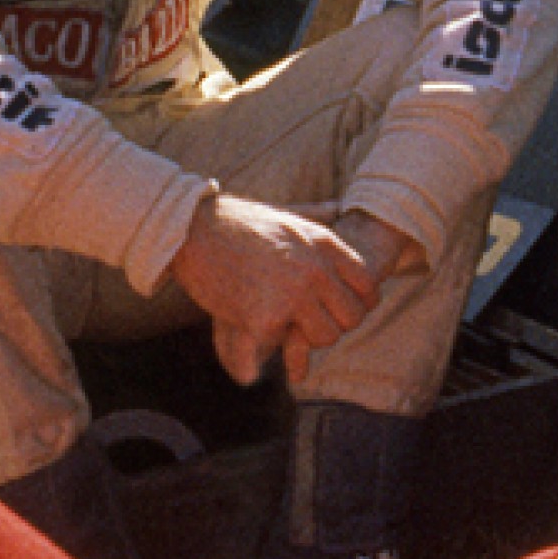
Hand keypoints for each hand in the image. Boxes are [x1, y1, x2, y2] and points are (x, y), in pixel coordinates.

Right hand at [168, 193, 415, 386]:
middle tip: (312, 325)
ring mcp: (292, 294)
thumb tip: (341, 207)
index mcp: (323, 244)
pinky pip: (283, 347)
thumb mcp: (287, 214)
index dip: (361, 301)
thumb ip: (317, 218)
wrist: (191, 230)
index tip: (343, 308)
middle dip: (335, 325)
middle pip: (351, 316)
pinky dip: (265, 351)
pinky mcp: (266, 317)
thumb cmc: (235, 223)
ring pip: (325, 336)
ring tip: (285, 331)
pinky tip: (252, 347)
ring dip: (306, 341)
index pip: (366, 283)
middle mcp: (315, 269)